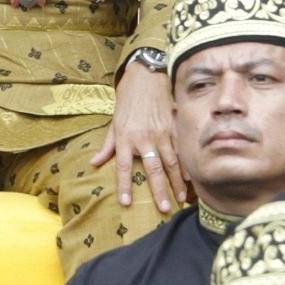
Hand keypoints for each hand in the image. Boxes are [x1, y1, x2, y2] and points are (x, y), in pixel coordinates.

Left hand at [92, 58, 185, 213]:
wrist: (146, 76)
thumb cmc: (127, 100)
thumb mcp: (113, 122)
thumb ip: (107, 145)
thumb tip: (95, 163)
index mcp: (125, 137)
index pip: (124, 166)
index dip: (124, 185)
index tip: (126, 202)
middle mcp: (144, 137)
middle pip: (153, 169)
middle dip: (159, 190)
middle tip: (164, 209)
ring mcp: (161, 132)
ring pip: (171, 162)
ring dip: (176, 182)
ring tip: (180, 198)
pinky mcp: (173, 127)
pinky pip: (180, 149)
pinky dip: (185, 165)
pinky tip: (189, 178)